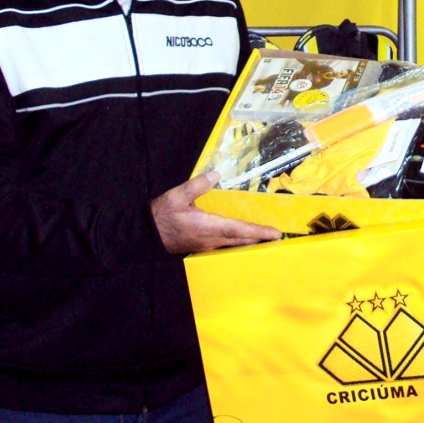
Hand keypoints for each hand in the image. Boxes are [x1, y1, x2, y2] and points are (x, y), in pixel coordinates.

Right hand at [151, 171, 281, 253]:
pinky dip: (238, 242)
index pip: (239, 229)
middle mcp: (212, 239)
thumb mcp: (176, 196)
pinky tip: (242, 239)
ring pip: (235, 245)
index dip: (258, 232)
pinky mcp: (203, 247)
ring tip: (264, 237)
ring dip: (250, 242)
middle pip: (242, 241)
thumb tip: (215, 175)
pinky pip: (226, 246)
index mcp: (208, 226)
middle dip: (260, 239)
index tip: (275, 234)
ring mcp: (208, 246)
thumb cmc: (162, 216)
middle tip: (276, 237)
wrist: (146, 236)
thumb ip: (196, 185)